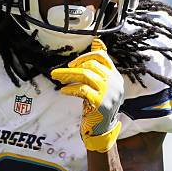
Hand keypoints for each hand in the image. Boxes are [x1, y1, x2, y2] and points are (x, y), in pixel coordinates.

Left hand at [51, 38, 123, 152]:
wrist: (102, 129)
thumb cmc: (98, 105)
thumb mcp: (100, 84)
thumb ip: (98, 65)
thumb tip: (97, 40)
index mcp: (115, 76)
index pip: (102, 57)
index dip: (86, 56)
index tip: (72, 64)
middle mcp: (114, 83)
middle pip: (91, 66)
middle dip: (72, 68)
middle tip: (57, 73)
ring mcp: (109, 93)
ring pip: (85, 75)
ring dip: (68, 76)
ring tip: (56, 78)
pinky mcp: (100, 103)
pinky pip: (82, 90)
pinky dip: (71, 89)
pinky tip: (63, 91)